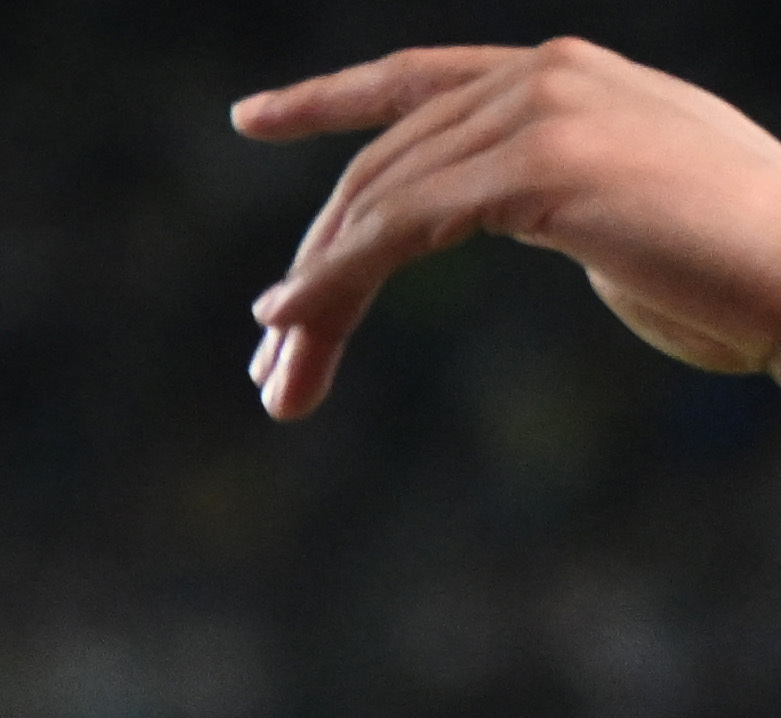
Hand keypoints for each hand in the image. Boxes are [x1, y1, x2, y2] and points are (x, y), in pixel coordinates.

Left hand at [245, 42, 780, 416]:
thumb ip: (544, 190)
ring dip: (313, 299)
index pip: (419, 78)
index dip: (327, 97)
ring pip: (379, 204)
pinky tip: (291, 326)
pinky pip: (399, 227)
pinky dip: (332, 282)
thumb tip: (487, 210)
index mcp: (565, 74)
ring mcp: (547, 111)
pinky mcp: (543, 166)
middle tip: (267, 358)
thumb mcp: (617, 207)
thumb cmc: (729, 265)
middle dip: (314, 263)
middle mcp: (547, 74)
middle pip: (382, 166)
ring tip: (277, 380)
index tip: (251, 116)